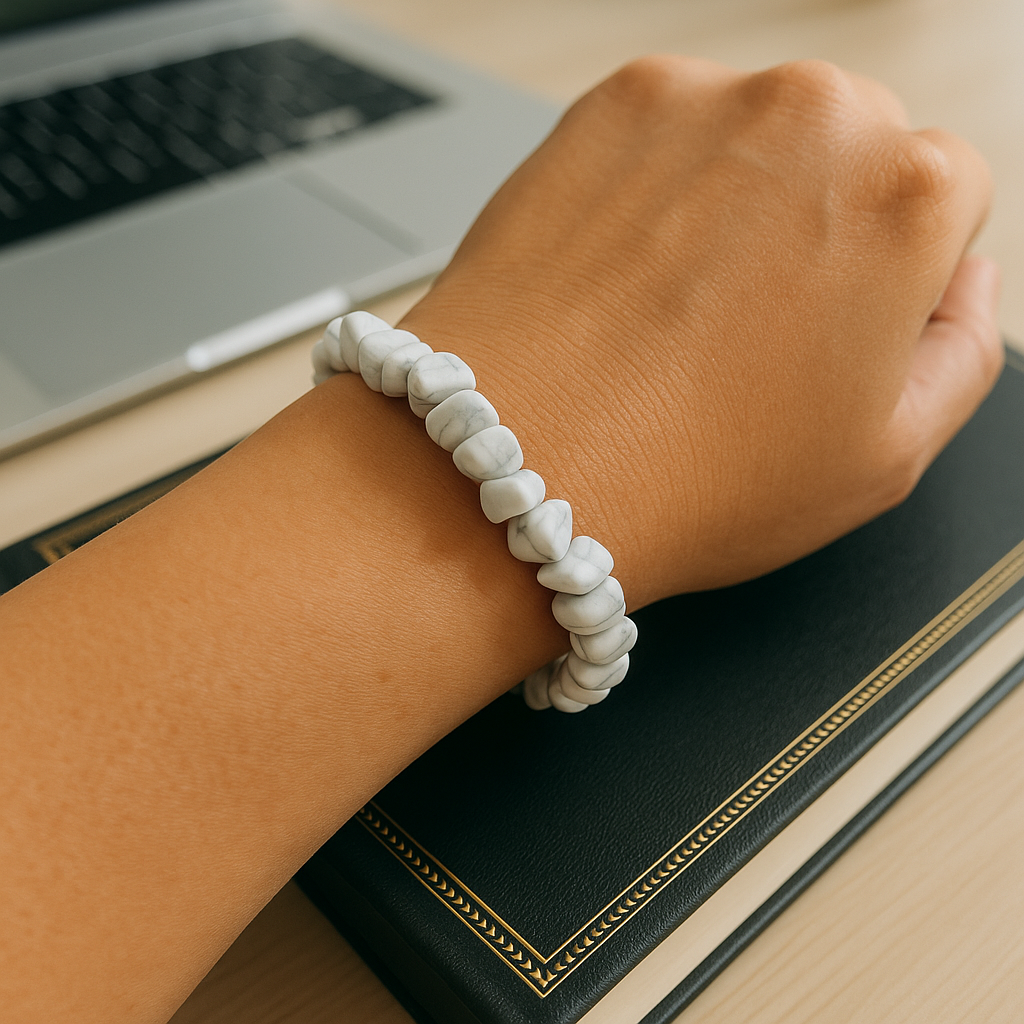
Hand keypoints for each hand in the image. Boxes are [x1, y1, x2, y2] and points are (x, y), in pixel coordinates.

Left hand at [400, 57, 1001, 605]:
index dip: (892, 274)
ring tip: (674, 312)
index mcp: (909, 196)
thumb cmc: (690, 476)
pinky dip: (657, 190)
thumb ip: (962, 352)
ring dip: (734, 203)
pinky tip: (626, 280)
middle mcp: (813, 116)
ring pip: (756, 137)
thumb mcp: (884, 458)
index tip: (833, 324)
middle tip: (746, 327)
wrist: (516, 464)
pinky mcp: (606, 108)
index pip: (947, 196)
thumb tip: (963, 283)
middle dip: (819, 225)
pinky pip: (666, 136)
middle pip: (854, 151)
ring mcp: (701, 103)